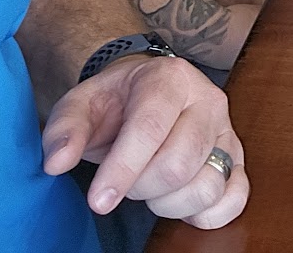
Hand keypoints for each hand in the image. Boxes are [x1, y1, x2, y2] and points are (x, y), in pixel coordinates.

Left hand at [43, 54, 249, 228]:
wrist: (144, 93)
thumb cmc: (113, 102)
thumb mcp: (80, 104)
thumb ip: (64, 130)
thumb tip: (56, 162)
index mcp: (170, 78)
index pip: (150, 128)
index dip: (123, 170)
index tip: (98, 200)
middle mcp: (208, 100)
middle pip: (179, 165)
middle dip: (141, 187)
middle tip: (124, 181)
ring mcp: (227, 130)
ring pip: (207, 187)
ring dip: (169, 204)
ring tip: (151, 186)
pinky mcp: (236, 158)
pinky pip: (234, 198)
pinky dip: (205, 214)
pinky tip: (179, 202)